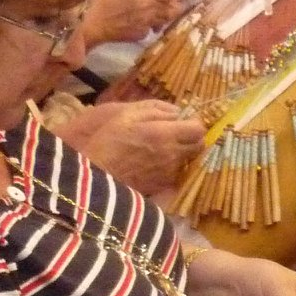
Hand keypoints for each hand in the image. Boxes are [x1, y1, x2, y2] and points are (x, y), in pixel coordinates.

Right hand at [57, 100, 205, 195]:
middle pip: (199, 146)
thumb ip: (157, 109)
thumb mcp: (128, 114)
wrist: (95, 173)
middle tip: (177, 135)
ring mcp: (169, 172)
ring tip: (161, 149)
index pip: (199, 129)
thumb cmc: (109, 139)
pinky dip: (172, 167)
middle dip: (192, 139)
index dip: (194, 124)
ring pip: (188, 160)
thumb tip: (179, 111)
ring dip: (182, 153)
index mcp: (165, 134)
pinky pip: (176, 173)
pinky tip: (155, 163)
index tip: (184, 122)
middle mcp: (172, 154)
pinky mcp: (163, 185)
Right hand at [82, 0, 188, 45]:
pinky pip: (150, 29)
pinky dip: (148, 25)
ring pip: (164, 21)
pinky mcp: (139, 35)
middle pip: (174, 9)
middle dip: (174, 6)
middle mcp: (150, 10)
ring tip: (154, 12)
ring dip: (163, 16)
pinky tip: (138, 22)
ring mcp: (146, 24)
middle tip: (168, 2)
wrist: (88, 19)